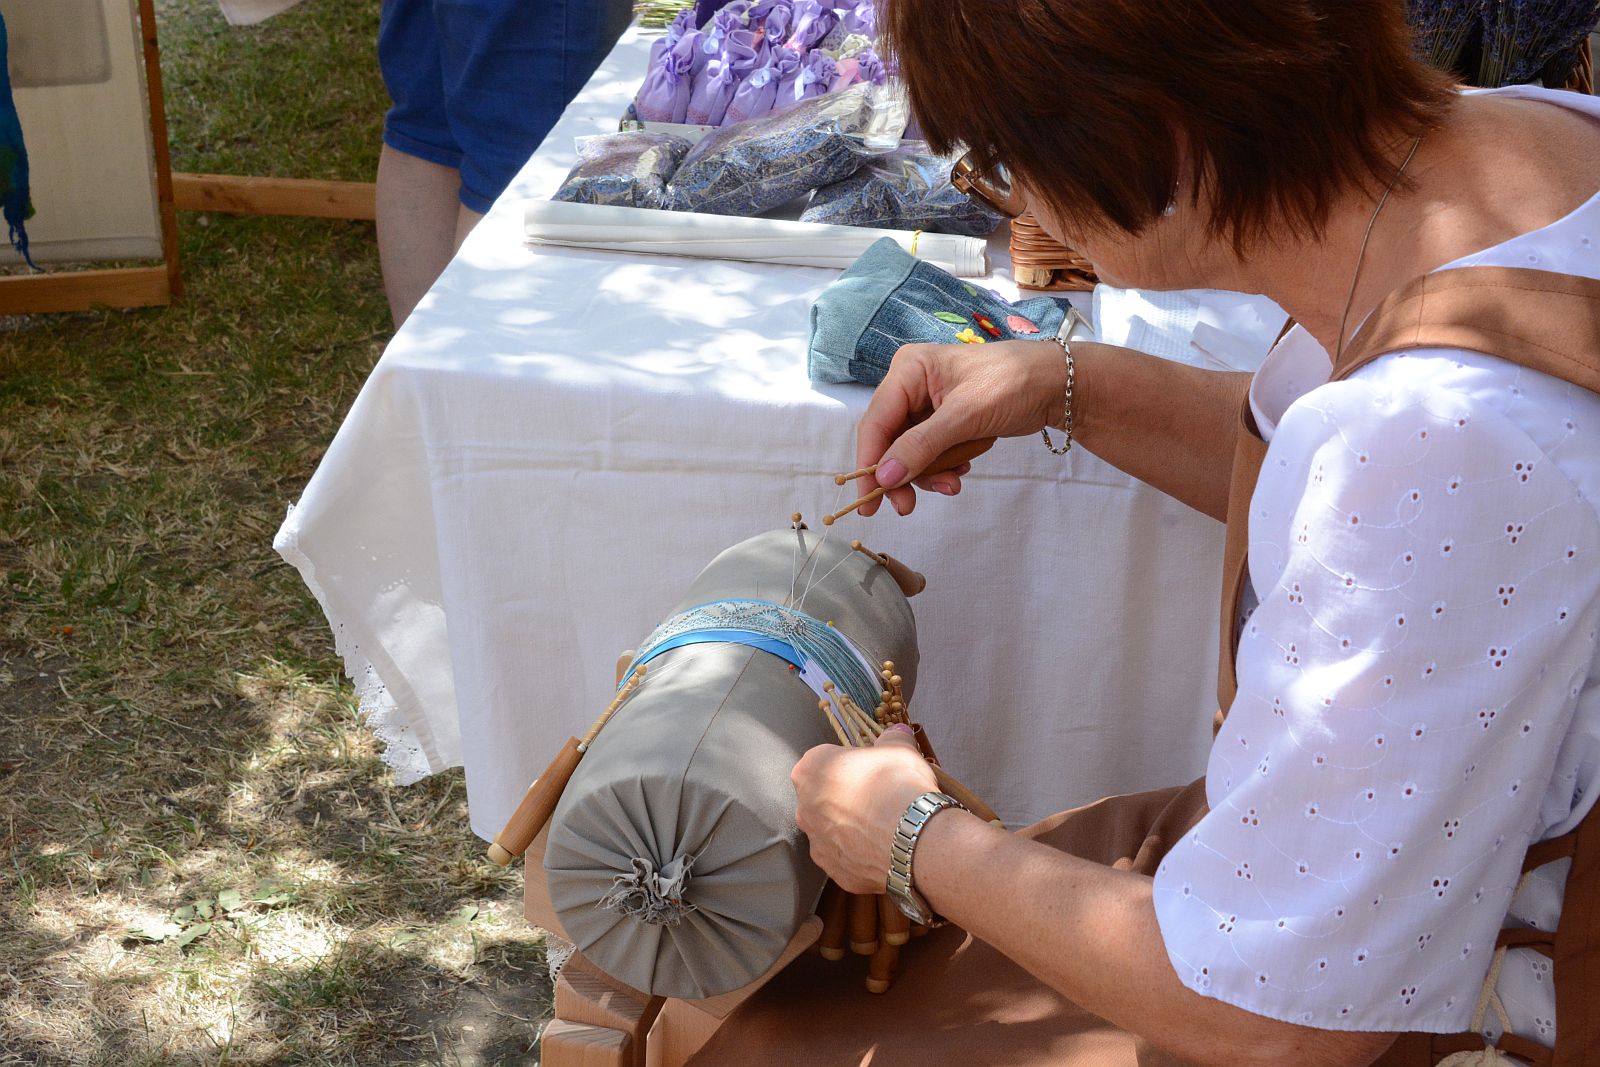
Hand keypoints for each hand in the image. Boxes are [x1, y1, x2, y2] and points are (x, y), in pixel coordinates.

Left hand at [791, 725, 937, 893]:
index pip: (825, 760)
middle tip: (878, 796)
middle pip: (824, 797)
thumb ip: (892, 738)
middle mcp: (804, 808)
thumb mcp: (899, 749)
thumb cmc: (899, 784)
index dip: (849, 763)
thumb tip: (896, 731)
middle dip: (846, 796)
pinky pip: (846, 858)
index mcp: (811, 769)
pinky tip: (885, 849)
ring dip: (851, 827)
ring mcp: (818, 844)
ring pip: (833, 830)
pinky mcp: (835, 871)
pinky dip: (861, 854)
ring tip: (884, 826)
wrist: (913, 838)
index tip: (871, 768)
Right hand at [855, 339, 1066, 516]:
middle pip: (889, 440)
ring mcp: (928, 403)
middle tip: (907, 508)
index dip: (869, 463)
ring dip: (928, 474)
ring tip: (955, 485)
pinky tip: (964, 467)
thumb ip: (922, 446)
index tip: (868, 501)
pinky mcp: (945, 420)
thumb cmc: (1013, 384)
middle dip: (902, 474)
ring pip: (909, 451)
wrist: (1057, 385)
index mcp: (909, 370)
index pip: (876, 422)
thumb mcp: (965, 416)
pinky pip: (930, 451)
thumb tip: (884, 477)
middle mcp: (911, 385)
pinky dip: (943, 466)